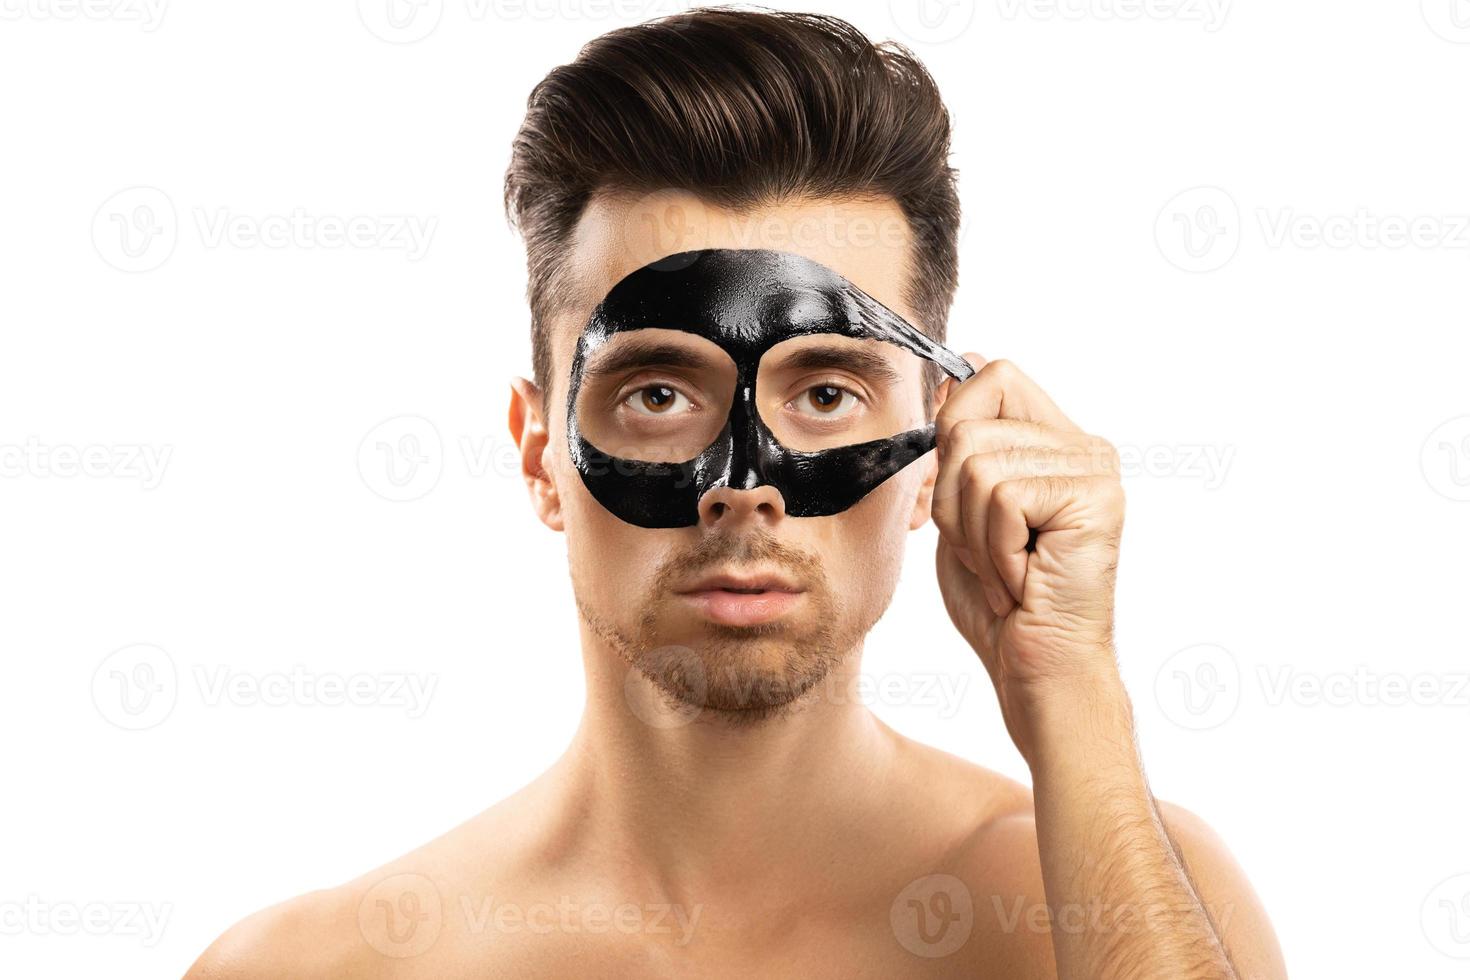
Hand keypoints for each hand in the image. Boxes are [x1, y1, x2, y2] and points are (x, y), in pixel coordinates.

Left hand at [931, 355, 1127, 762]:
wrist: (1036, 670)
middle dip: (953, 498)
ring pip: (978, 463)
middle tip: (991, 550)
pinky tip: (1025, 579)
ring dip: (975, 533)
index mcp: (1054, 441)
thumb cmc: (1000, 603)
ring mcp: (1095, 469)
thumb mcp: (962, 510)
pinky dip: (996, 550)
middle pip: (969, 421)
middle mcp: (1084, 445)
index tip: (959, 493)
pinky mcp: (1096, 496)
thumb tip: (957, 365)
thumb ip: (959, 444)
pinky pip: (1002, 497)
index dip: (953, 424)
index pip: (991, 374)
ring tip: (1010, 568)